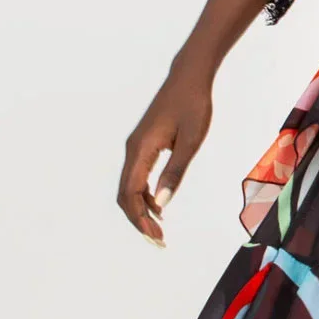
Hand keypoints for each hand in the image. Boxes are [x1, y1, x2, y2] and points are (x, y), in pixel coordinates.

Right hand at [117, 65, 212, 244]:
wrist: (189, 77)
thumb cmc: (193, 105)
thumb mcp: (191, 141)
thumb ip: (176, 172)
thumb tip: (162, 204)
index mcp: (140, 150)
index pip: (131, 194)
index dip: (140, 219)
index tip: (156, 237)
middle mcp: (132, 150)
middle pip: (125, 195)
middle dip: (138, 221)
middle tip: (159, 241)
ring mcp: (135, 147)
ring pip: (129, 187)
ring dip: (141, 210)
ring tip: (160, 229)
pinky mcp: (143, 145)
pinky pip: (136, 177)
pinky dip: (145, 196)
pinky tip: (160, 205)